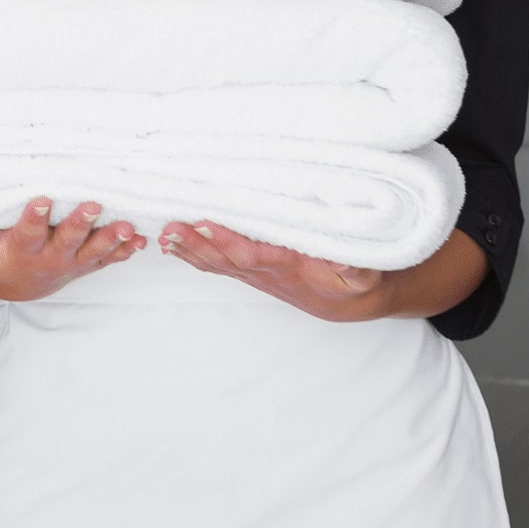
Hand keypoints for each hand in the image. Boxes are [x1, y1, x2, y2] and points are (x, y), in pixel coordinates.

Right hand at [0, 197, 145, 301]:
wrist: (20, 285)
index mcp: (24, 250)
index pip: (29, 233)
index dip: (35, 218)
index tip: (41, 200)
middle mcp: (52, 257)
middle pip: (68, 240)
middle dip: (80, 223)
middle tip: (93, 205)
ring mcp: (74, 261)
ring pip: (95, 250)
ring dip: (112, 238)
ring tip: (128, 227)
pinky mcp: (89, 262)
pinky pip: (111, 258)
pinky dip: (127, 250)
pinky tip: (142, 240)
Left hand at [158, 218, 395, 321]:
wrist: (350, 304)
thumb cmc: (355, 283)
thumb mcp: (364, 275)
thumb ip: (357, 268)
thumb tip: (345, 261)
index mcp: (288, 266)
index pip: (250, 254)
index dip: (226, 240)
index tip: (205, 223)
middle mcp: (265, 272)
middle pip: (224, 259)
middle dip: (196, 244)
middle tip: (170, 228)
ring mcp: (256, 275)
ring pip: (217, 264)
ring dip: (189, 250)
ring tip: (164, 235)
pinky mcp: (253, 273)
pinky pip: (219, 265)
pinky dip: (195, 255)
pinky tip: (176, 245)